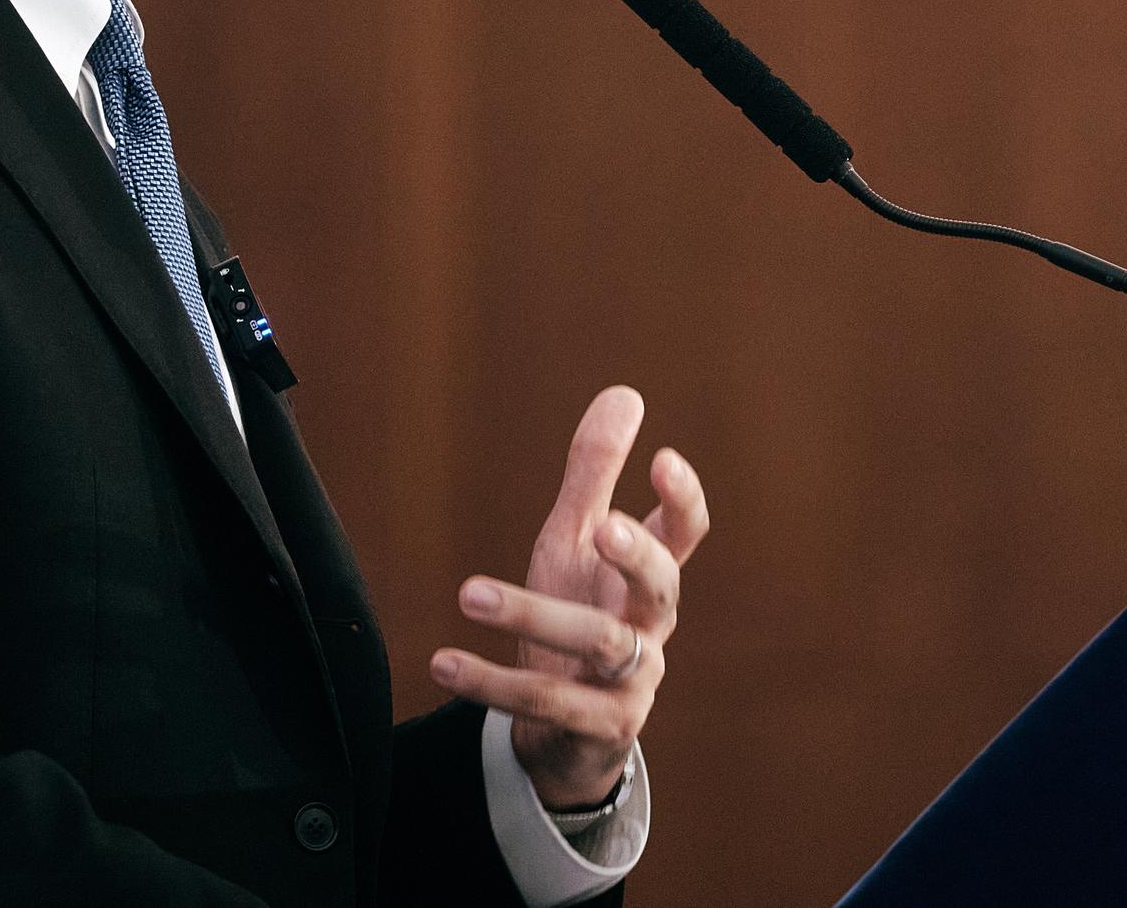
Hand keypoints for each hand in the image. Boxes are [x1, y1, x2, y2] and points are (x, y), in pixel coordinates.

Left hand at [430, 385, 710, 808]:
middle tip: (601, 526)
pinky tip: (443, 660)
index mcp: (649, 578)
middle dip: (635, 555)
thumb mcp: (576, 542)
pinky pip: (546, 703)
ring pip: (596, 644)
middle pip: (660, 587)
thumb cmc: (578, 615)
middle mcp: (651, 627)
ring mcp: (632, 681)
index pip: (683, 534)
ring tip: (470, 592)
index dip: (682, 499)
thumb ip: (595, 473)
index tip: (663, 459)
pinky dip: (492, 682)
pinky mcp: (598, 727)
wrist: (567, 733)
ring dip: (533, 615)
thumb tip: (625, 394)